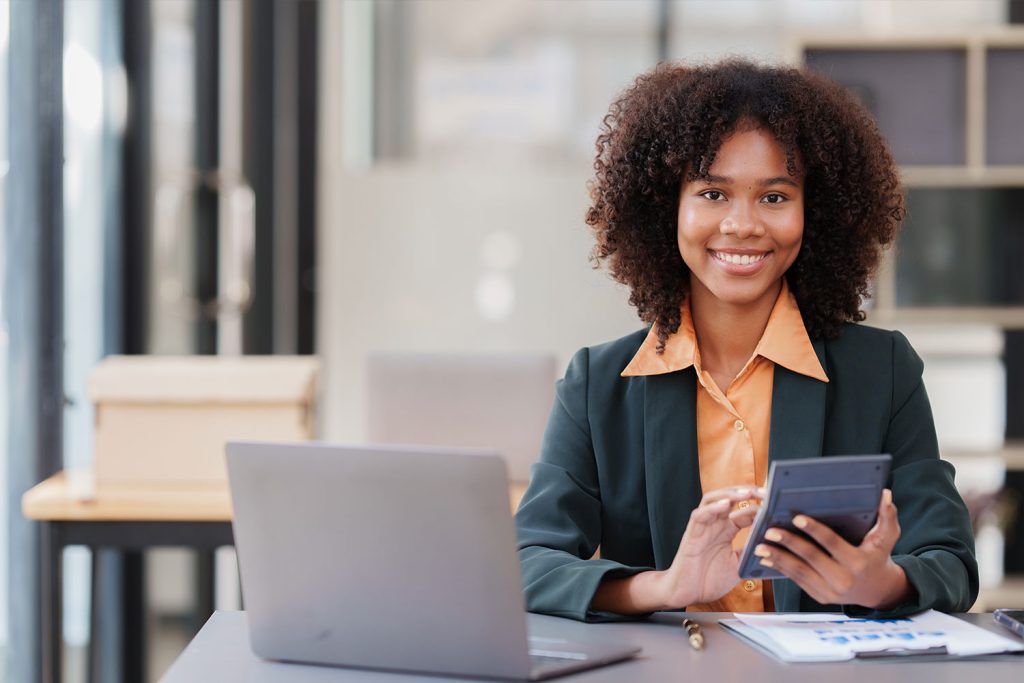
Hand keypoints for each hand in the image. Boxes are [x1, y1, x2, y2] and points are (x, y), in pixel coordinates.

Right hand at [659, 486, 762, 608]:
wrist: (687, 594)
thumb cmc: (710, 579)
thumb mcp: (739, 565)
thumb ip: (751, 551)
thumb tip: (774, 544)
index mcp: (727, 530)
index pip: (745, 510)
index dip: (761, 506)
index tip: (777, 504)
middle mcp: (715, 524)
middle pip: (731, 498)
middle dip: (748, 492)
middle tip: (766, 492)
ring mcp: (703, 527)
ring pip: (714, 500)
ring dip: (730, 494)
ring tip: (747, 493)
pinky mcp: (692, 533)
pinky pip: (700, 515)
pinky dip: (712, 508)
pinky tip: (725, 504)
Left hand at [754, 488, 910, 608]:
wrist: (878, 591)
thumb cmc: (878, 557)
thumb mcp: (887, 538)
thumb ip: (887, 516)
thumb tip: (885, 493)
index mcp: (858, 562)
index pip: (832, 543)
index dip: (814, 530)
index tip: (797, 518)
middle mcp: (844, 579)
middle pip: (811, 558)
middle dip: (788, 543)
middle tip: (769, 530)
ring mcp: (830, 592)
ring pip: (799, 572)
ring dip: (777, 558)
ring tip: (759, 546)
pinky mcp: (820, 597)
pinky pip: (797, 581)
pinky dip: (781, 569)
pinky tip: (766, 559)